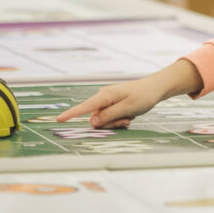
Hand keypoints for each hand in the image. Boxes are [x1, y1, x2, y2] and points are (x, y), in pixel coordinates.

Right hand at [56, 59, 201, 128]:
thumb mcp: (127, 108)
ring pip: (104, 120)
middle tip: (127, 120)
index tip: (58, 120)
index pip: (85, 107)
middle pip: (97, 119)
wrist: (155, 88)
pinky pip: (110, 118)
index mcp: (105, 96)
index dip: (71, 114)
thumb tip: (91, 122)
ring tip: (130, 116)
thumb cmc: (143, 96)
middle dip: (111, 124)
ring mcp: (107, 101)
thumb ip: (109, 116)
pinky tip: (130, 114)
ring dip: (116, 122)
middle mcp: (103, 97)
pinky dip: (119, 119)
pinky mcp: (111, 104)